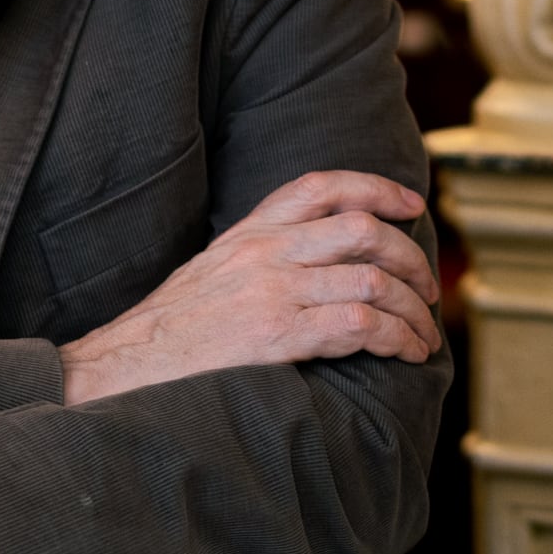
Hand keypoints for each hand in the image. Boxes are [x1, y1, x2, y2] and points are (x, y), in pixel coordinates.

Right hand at [59, 170, 440, 405]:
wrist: (122, 368)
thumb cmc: (169, 331)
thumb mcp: (212, 270)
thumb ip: (260, 255)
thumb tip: (316, 260)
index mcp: (248, 232)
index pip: (322, 185)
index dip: (376, 188)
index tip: (411, 206)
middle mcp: (265, 251)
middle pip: (363, 230)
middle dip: (411, 258)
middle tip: (430, 288)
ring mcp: (273, 290)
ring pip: (373, 279)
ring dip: (414, 309)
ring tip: (425, 335)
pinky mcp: (278, 334)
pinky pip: (361, 325)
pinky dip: (397, 337)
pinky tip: (405, 353)